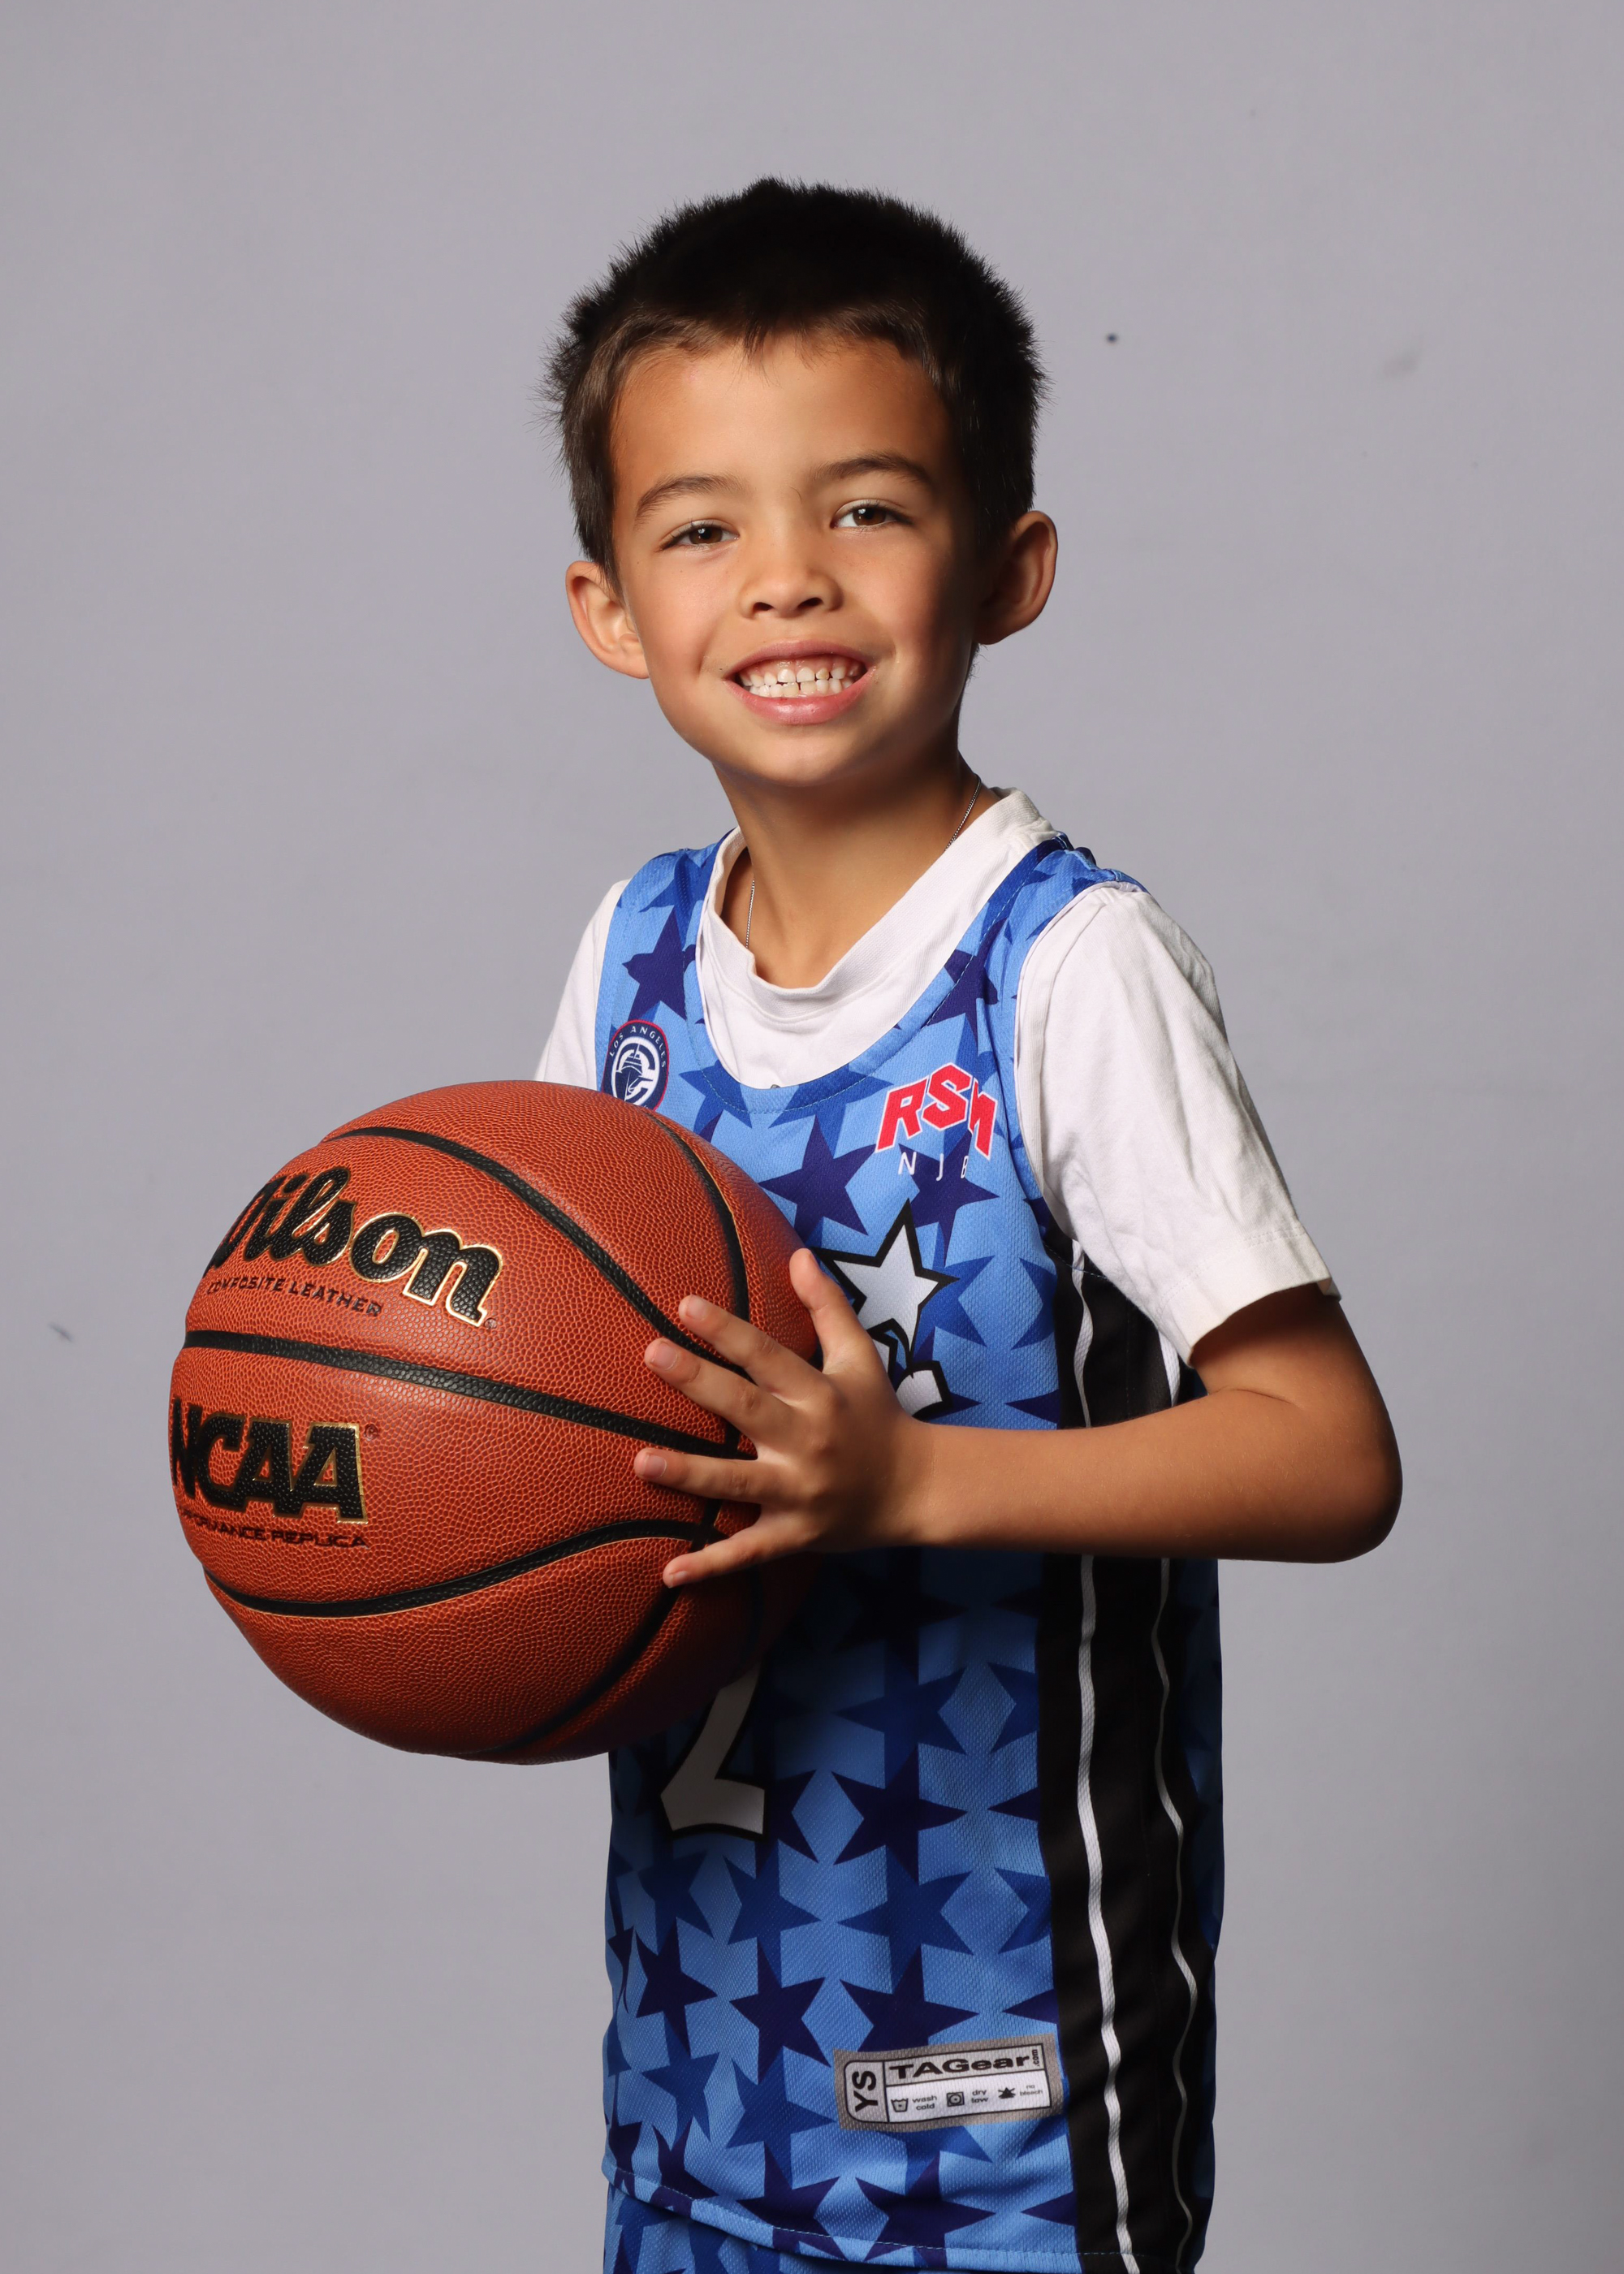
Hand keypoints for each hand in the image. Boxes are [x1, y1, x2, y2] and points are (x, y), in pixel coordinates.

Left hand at [634, 1247, 924, 1584]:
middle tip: (652, 1353)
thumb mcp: (860, 1358)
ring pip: (738, 1483)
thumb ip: (827, 1307)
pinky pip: (749, 1552)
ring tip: (640, 1462)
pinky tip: (669, 1573)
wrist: (916, 1489)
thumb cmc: (878, 1416)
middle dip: (699, 1382)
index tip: (684, 1305)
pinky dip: (711, 1566)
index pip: (766, 1356)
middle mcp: (808, 1441)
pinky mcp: (795, 1535)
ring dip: (690, 1474)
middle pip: (746, 1408)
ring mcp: (800, 1492)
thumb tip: (799, 1255)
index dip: (726, 1330)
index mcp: (819, 1394)